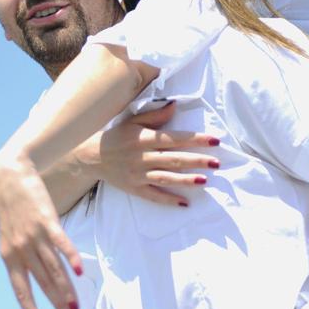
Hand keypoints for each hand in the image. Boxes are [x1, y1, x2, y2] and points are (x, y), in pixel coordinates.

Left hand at [0, 150, 82, 308]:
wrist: (9, 176)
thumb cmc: (13, 208)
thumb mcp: (10, 236)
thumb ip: (23, 256)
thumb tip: (39, 276)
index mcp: (9, 256)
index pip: (20, 289)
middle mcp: (20, 249)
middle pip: (42, 282)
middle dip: (55, 304)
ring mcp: (34, 235)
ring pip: (53, 268)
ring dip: (66, 290)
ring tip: (76, 307)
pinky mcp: (47, 220)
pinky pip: (60, 244)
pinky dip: (70, 258)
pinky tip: (79, 273)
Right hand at [91, 101, 219, 205]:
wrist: (90, 156)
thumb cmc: (116, 135)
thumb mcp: (132, 121)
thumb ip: (155, 115)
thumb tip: (175, 106)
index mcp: (144, 138)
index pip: (174, 138)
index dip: (195, 139)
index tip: (215, 140)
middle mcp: (142, 157)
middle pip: (174, 159)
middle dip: (197, 160)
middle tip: (217, 162)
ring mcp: (138, 174)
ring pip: (166, 177)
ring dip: (186, 180)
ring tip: (205, 180)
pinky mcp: (134, 188)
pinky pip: (153, 195)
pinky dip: (168, 199)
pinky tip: (185, 202)